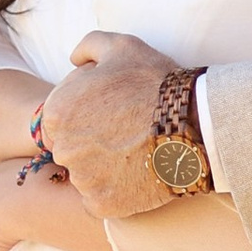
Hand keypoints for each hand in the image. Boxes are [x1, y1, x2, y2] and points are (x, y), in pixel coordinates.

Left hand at [39, 32, 186, 217]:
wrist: (194, 123)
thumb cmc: (155, 82)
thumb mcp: (121, 46)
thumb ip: (88, 46)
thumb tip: (74, 59)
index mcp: (57, 111)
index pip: (59, 120)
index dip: (85, 115)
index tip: (111, 114)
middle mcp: (63, 148)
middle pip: (70, 149)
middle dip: (91, 142)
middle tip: (125, 134)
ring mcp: (83, 180)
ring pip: (85, 176)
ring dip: (103, 168)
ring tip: (135, 153)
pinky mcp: (103, 204)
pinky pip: (100, 200)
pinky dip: (116, 192)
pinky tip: (137, 174)